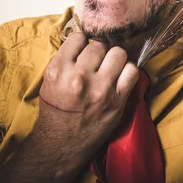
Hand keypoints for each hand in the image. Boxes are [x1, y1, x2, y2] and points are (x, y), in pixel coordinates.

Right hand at [36, 33, 138, 176]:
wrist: (62, 144)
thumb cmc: (56, 111)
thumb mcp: (49, 81)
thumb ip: (65, 60)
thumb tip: (84, 41)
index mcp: (58, 70)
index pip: (78, 38)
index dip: (83, 43)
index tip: (84, 51)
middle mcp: (79, 77)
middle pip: (99, 45)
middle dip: (99, 52)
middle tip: (97, 64)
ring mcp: (100, 88)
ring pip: (118, 53)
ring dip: (115, 59)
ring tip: (110, 69)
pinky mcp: (117, 100)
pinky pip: (132, 71)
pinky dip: (128, 72)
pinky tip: (120, 78)